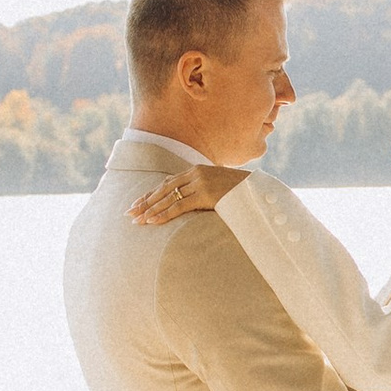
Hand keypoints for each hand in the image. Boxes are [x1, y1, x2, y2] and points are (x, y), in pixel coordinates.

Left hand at [130, 162, 246, 225]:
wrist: (260, 191)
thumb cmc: (240, 194)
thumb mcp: (219, 189)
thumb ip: (203, 192)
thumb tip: (191, 204)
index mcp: (197, 170)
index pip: (168, 183)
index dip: (151, 194)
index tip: (138, 203)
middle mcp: (196, 173)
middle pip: (164, 188)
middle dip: (145, 202)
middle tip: (130, 213)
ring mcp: (201, 183)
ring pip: (169, 197)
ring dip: (151, 210)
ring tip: (138, 220)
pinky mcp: (206, 194)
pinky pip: (180, 206)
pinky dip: (164, 214)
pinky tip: (153, 221)